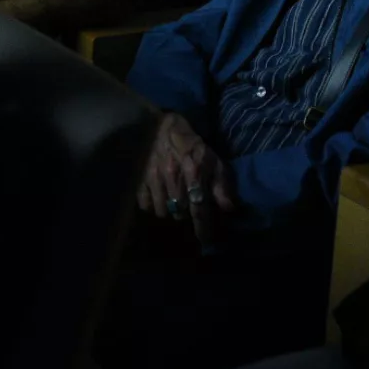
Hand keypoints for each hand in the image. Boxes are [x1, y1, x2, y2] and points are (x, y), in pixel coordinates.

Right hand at [135, 113, 236, 244]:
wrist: (162, 127)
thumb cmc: (192, 145)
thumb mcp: (213, 160)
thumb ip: (221, 184)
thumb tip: (229, 208)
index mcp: (194, 174)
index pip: (199, 209)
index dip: (203, 228)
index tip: (206, 241)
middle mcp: (173, 178)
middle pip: (180, 213)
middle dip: (186, 215)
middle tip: (188, 208)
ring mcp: (154, 179)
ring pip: (162, 211)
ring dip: (170, 211)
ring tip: (173, 203)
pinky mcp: (140, 178)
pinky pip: (145, 204)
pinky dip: (152, 205)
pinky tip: (159, 197)